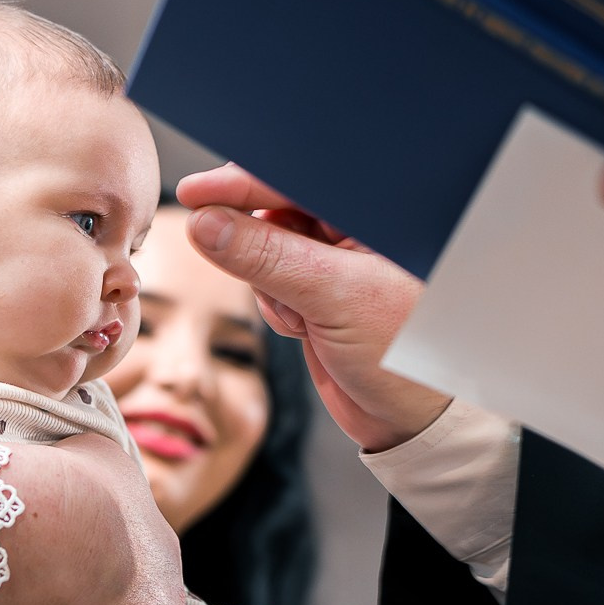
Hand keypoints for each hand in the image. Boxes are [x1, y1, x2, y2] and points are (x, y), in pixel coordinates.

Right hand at [177, 164, 449, 452]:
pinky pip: (269, 283)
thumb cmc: (404, 356)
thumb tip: (208, 224)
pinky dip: (273, 306)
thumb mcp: (334, 299)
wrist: (407, 423)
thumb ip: (268, 257)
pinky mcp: (317, 294)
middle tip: (230, 258)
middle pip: (275, 210)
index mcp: (373, 217)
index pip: (297, 180)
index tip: (196, 193)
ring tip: (302, 315)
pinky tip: (303, 329)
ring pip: (264, 249)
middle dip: (254, 242)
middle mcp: (355, 233)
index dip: (244, 182)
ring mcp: (334, 264)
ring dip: (267, 283)